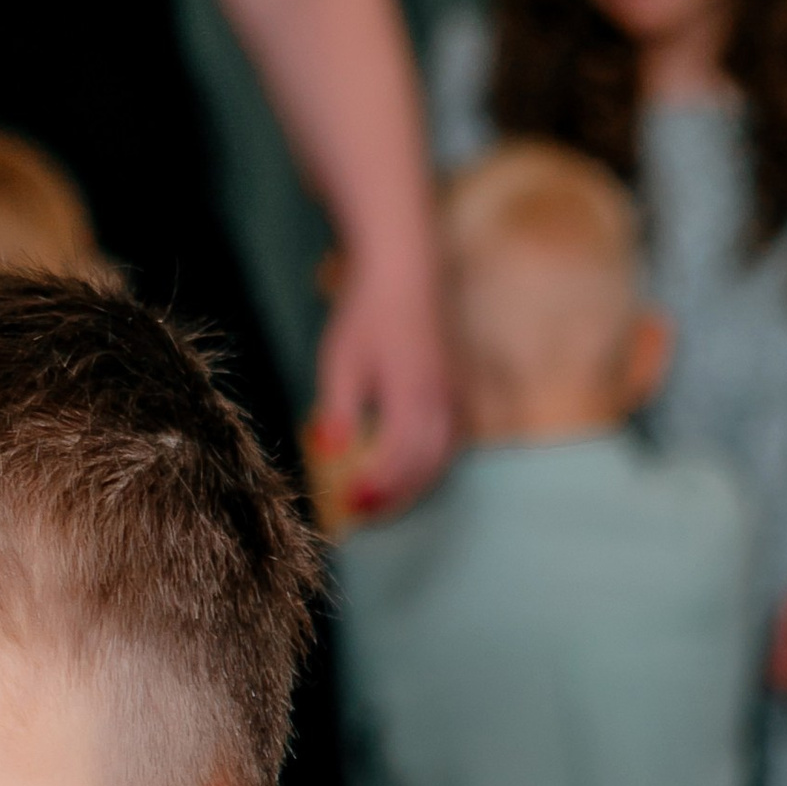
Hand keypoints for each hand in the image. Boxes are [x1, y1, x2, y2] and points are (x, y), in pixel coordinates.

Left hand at [309, 255, 455, 521]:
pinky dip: (431, 464)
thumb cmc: (367, 314)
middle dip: (395, 495)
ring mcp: (453, 393)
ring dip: (414, 485)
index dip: (378, 486)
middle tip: (363, 514)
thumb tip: (329, 451)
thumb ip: (338, 409)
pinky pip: (452, 439)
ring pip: (442, 455)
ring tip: (382, 501)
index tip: (350, 504)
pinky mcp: (457, 388)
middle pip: (425, 464)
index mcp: (411, 392)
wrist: (404, 271)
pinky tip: (409, 472)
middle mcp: (440, 397)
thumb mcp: (341, 362)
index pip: (400, 456)